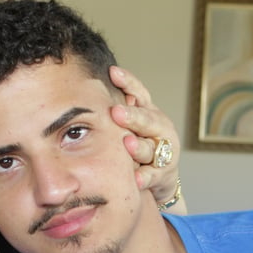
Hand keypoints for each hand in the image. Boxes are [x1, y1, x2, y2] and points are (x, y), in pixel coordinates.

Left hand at [108, 66, 182, 208]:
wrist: (160, 178)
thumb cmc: (140, 146)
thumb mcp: (131, 126)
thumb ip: (118, 111)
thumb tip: (88, 89)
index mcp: (150, 113)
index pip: (139, 94)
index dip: (128, 82)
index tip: (112, 72)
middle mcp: (160, 129)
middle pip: (147, 120)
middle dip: (132, 116)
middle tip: (116, 112)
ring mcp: (164, 152)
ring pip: (150, 148)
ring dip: (138, 147)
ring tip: (127, 144)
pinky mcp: (163, 174)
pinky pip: (152, 176)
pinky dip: (144, 178)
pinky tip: (135, 179)